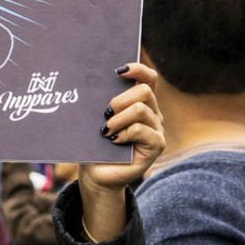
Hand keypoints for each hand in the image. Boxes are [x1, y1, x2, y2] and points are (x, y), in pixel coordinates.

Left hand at [80, 62, 164, 192]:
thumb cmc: (95, 145)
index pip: (148, 77)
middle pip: (144, 91)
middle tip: (105, 112)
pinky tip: (114, 141)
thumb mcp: (96, 120)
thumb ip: (100, 102)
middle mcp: (152, 113)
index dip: (137, 69)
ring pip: (140, 109)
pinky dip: (125, 134)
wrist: (97, 175)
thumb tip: (87, 82)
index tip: (118, 71)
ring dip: (119, 118)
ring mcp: (156, 129)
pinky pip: (142, 130)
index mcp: (140, 102)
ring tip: (105, 130)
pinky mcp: (156, 145)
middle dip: (121, 98)